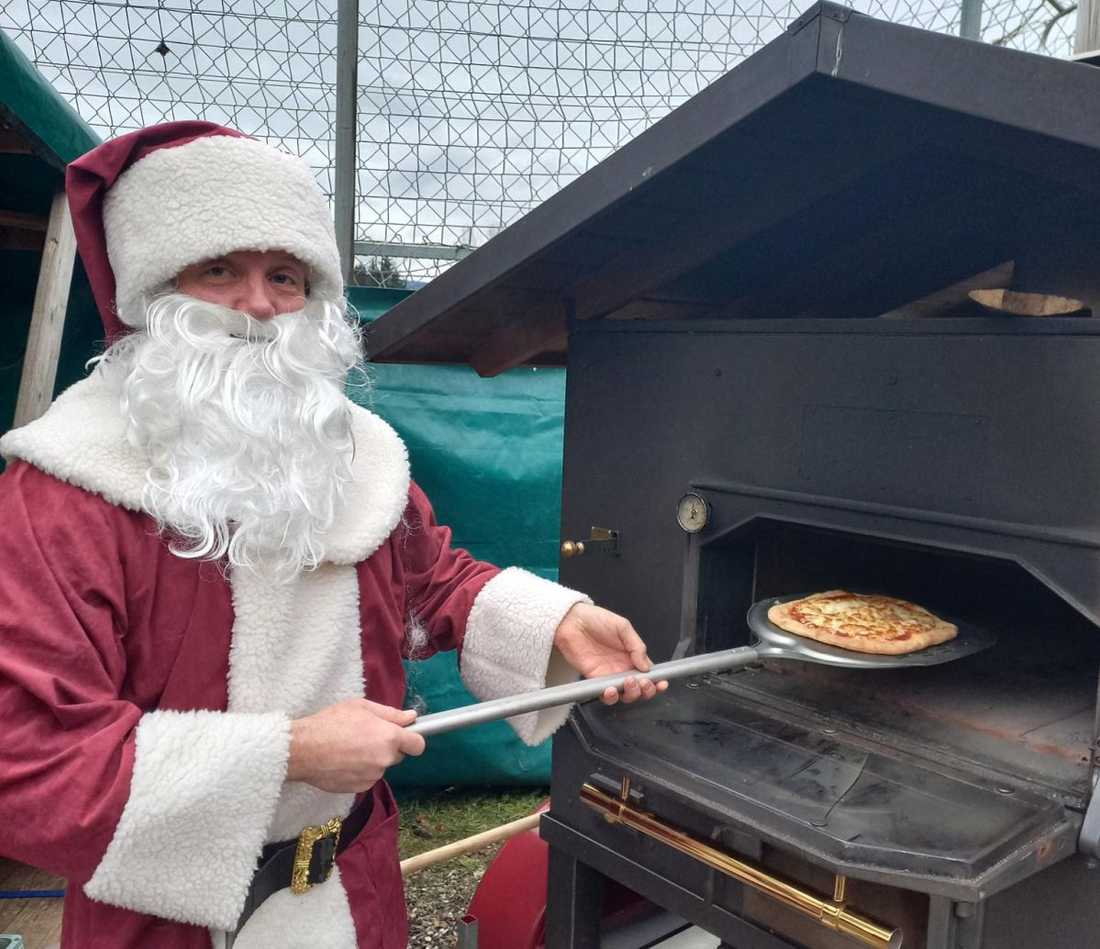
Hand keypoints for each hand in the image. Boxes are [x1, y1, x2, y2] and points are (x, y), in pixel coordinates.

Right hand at [286, 698, 425, 792]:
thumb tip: (411, 717)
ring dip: (372, 760)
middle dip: (387, 747)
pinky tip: (343, 761)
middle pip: (397, 755)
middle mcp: (385, 759)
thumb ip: (391, 714)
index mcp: (389, 737)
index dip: (413, 739)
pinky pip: (367, 778)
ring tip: (349, 748)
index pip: (418, 745)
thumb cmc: (331, 723)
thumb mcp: (362, 707)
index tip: (404, 736)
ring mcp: (372, 776)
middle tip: (365, 736)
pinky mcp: (359, 789)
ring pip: (380, 766)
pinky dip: (360, 771)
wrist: (303, 750)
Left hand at [553, 603, 668, 704]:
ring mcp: (609, 674)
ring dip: (630, 694)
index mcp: (632, 654)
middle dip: (646, 690)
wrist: (571, 621)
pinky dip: (611, 696)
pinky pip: (605, 694)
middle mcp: (622, 667)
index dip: (657, 681)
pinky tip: (611, 689)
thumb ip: (637, 646)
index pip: (649, 672)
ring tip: (629, 682)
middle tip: (644, 683)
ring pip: (625, 694)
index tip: (661, 683)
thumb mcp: (622, 626)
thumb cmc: (596, 619)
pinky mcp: (594, 679)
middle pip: (639, 687)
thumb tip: (647, 666)